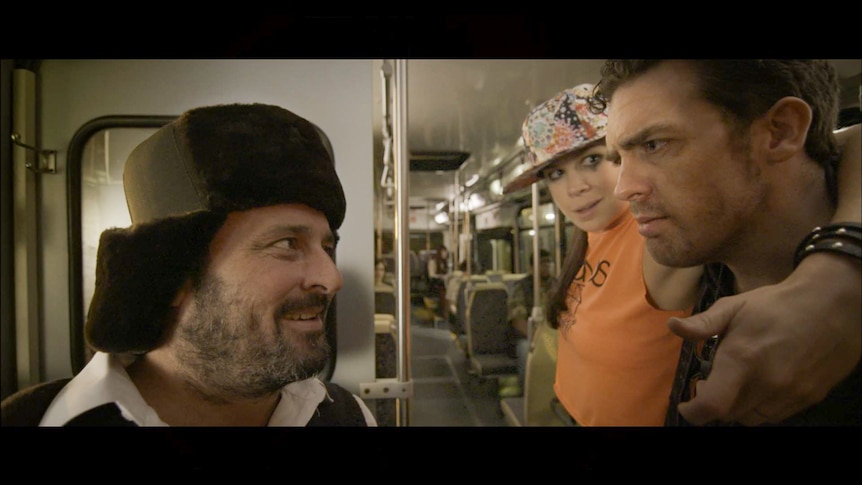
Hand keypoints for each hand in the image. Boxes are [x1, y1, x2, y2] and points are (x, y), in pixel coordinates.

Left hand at [668, 253, 860, 425]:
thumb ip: (702, 324)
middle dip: (715, 402)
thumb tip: (672, 327)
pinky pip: (776, 415)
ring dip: (738, 406)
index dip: (693, 411)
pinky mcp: (809, 397)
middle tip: (713, 382)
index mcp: (742, 359)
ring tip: (738, 382)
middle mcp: (767, 382)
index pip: (712, 406)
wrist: (833, 305)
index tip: (687, 404)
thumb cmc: (777, 304)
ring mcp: (791, 393)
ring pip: (752, 418)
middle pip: (729, 413)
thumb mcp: (734, 306)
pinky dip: (762, 406)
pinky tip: (761, 384)